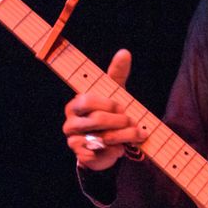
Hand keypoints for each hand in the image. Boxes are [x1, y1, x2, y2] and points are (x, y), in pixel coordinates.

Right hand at [62, 49, 146, 169]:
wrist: (106, 145)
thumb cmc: (109, 114)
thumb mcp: (113, 93)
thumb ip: (117, 73)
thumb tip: (124, 52)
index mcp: (76, 104)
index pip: (89, 100)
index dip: (110, 104)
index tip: (122, 107)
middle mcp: (70, 122)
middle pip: (98, 120)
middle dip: (121, 121)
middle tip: (132, 122)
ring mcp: (74, 140)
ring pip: (103, 137)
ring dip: (125, 136)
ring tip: (136, 134)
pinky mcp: (82, 156)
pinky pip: (102, 153)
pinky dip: (116, 150)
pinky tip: (121, 148)